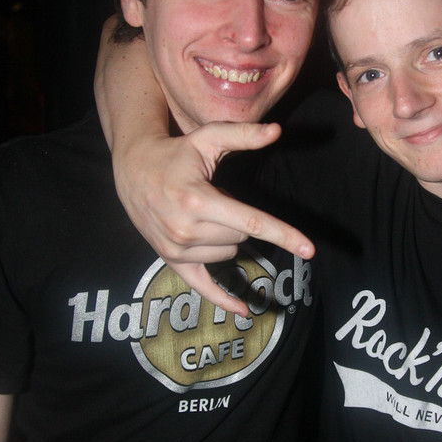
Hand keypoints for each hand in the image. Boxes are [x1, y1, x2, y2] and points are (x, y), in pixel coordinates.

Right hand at [113, 120, 313, 314]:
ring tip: (202, 213)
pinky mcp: (171, 260)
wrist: (132, 170)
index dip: (283, 234)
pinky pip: (203, 287)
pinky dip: (224, 299)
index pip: (251, 222)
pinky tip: (245, 309)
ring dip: (225, 236)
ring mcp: (176, 249)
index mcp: (198, 200)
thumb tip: (276, 132)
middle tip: (216, 198)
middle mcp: (186, 229)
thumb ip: (243, 135)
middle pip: (241, 237)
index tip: (309, 249)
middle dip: (238, 219)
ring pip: (229, 253)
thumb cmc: (175, 153)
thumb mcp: (207, 138)